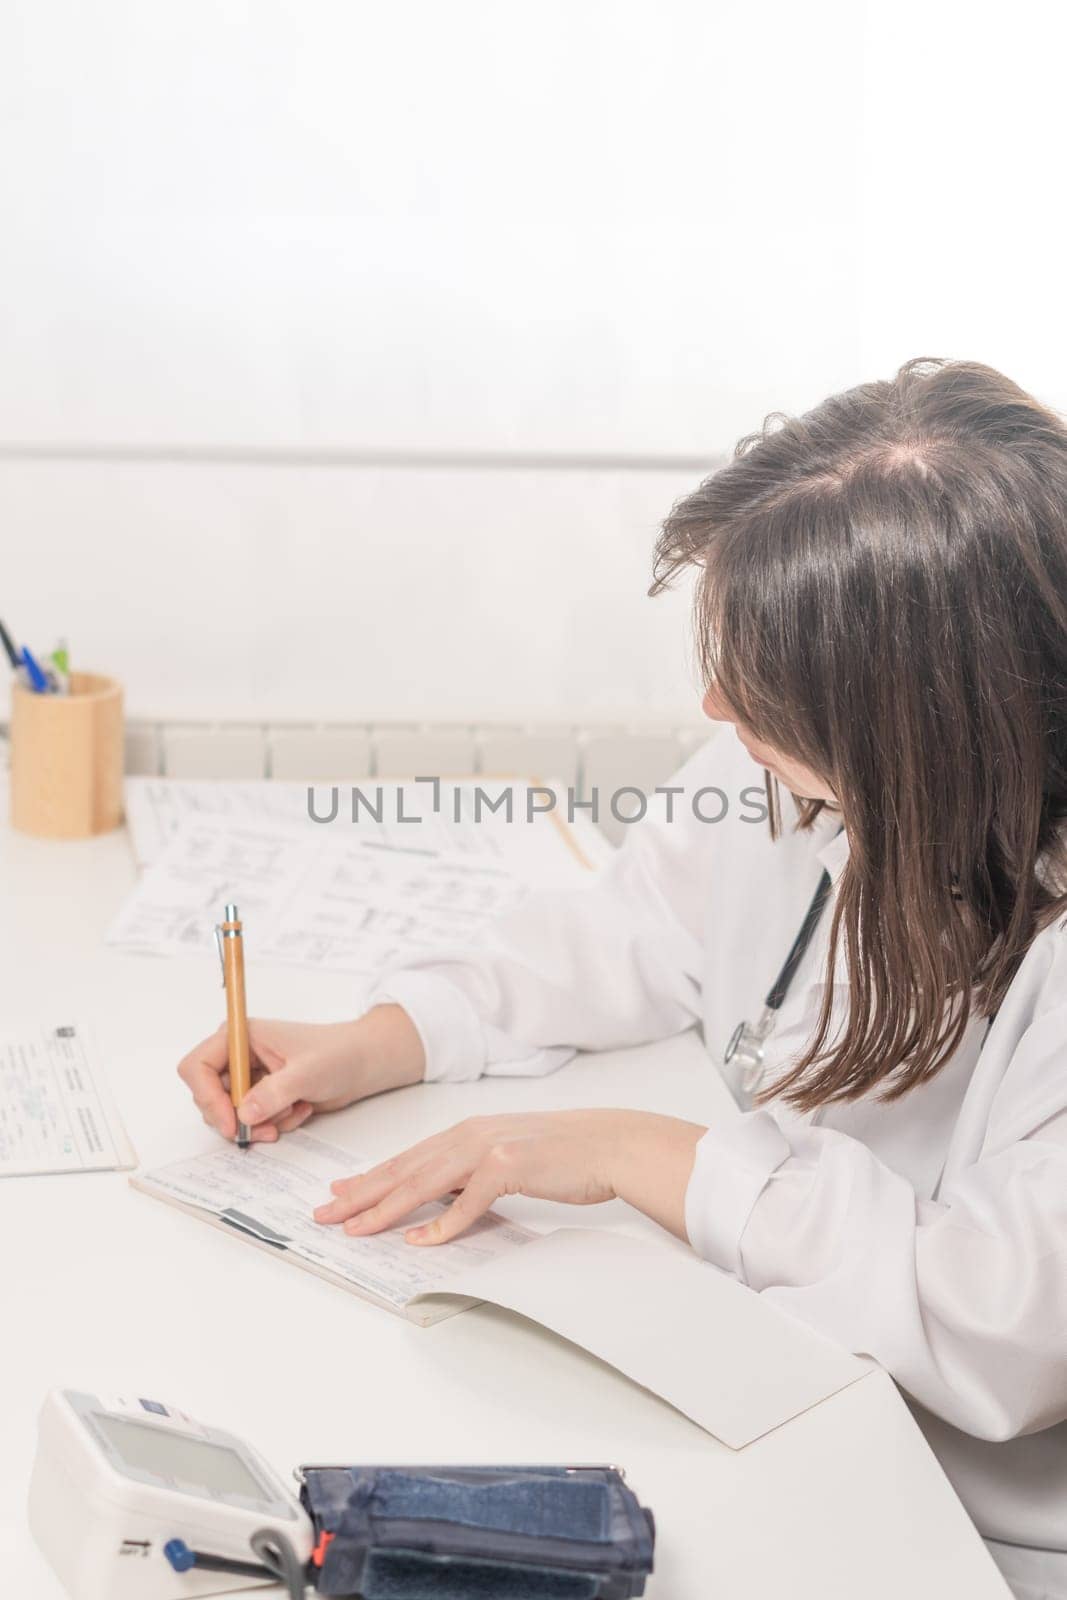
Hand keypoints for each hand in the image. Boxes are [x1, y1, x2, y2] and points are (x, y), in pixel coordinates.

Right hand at [177, 1006, 424, 1141]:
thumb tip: (244, 1114)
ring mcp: (248, 1077)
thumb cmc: (338, 1054)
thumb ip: (274, 1093)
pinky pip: (251, 1121)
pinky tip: (299, 1109)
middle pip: (208, 1096)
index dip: (206, 1097)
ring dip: (261, 1122)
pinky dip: (274, 1123)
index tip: (230, 1122)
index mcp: (240, 1036)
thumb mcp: (307, 1072)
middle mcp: (238, 1056)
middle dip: (238, 1118)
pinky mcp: (260, 1096)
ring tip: (293, 1111)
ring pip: (229, 1114)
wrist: (361, 1064)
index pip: (197, 1066)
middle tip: (269, 1128)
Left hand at [313, 1109, 706, 1244]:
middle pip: (404, 1168)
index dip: (369, 1178)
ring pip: (424, 1182)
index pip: (407, 1158)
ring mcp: (489, 1148)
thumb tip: (440, 1201)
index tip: (338, 1194)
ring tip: (355, 1228)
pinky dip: (442, 1224)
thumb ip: (472, 1172)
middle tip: (325, 1213)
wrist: (609, 1144)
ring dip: (385, 1207)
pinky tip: (419, 1241)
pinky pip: (468, 1202)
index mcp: (468, 1131)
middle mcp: (471, 1134)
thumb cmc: (564, 1155)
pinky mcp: (510, 1167)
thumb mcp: (508, 1157)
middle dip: (361, 1193)